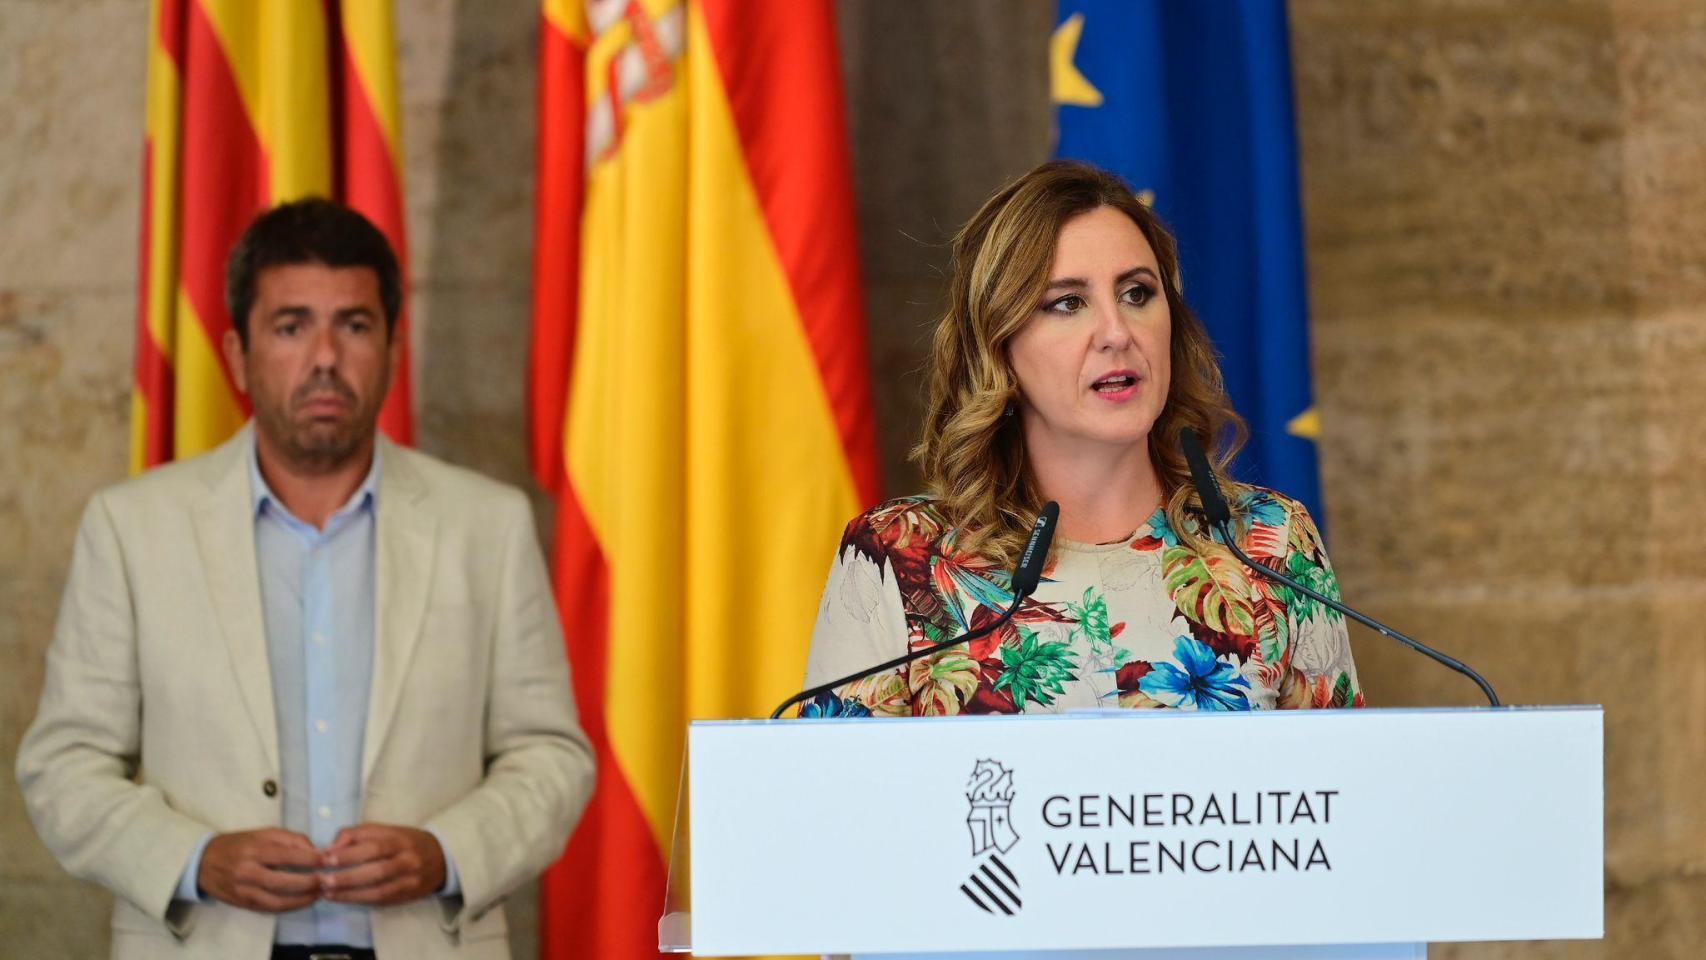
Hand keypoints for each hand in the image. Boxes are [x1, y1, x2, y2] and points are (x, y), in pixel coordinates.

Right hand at [198, 829, 321, 912]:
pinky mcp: (243, 903)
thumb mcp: (263, 833)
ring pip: (277, 900)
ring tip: (321, 894)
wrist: (204, 862)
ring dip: (302, 899)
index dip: (311, 858)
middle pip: (283, 882)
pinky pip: (269, 908)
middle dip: (309, 883)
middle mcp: (247, 871)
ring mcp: (244, 890)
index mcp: (254, 849)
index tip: (331, 860)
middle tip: (330, 881)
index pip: (287, 855)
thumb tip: (315, 850)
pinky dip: (289, 907)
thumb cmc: (240, 844)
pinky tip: (304, 901)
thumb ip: (290, 839)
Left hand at [319, 823, 446, 905]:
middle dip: (347, 877)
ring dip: (350, 893)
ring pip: (378, 890)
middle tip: (322, 881)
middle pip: (376, 871)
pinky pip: (381, 900)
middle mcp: (407, 861)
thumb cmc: (406, 841)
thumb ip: (358, 834)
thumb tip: (332, 847)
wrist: (441, 858)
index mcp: (401, 840)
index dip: (350, 854)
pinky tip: (343, 898)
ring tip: (327, 893)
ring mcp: (409, 881)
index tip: (326, 859)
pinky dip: (360, 900)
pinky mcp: (407, 896)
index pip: (374, 847)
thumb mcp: (386, 830)